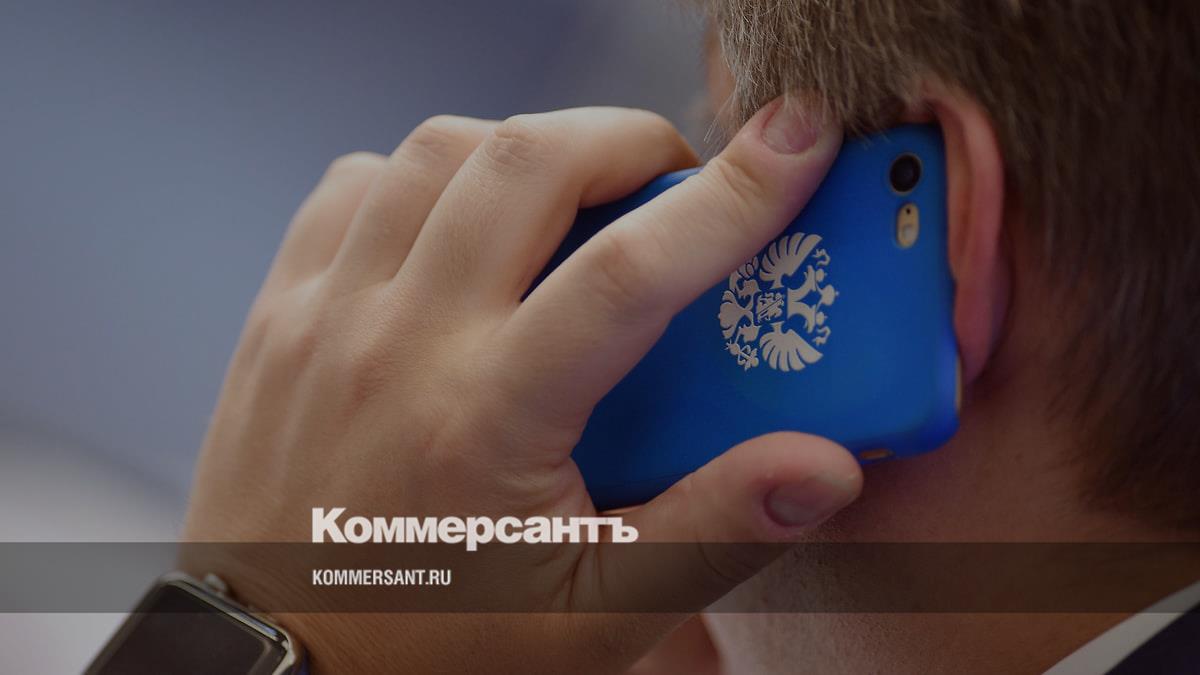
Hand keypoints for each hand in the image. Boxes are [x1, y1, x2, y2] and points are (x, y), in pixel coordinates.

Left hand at [183, 101, 859, 672]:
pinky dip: (425, 176)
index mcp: (488, 418)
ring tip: (575, 198)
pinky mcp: (280, 314)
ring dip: (525, 150)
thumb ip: (712, 531)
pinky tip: (464, 226)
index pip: (630, 273)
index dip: (731, 196)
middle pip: (526, 164)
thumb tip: (823, 465)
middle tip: (671, 178)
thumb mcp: (595, 616)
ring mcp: (327, 318)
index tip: (797, 139)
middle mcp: (400, 344)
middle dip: (624, 139)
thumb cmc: (442, 646)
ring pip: (436, 152)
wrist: (280, 669)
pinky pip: (354, 186)